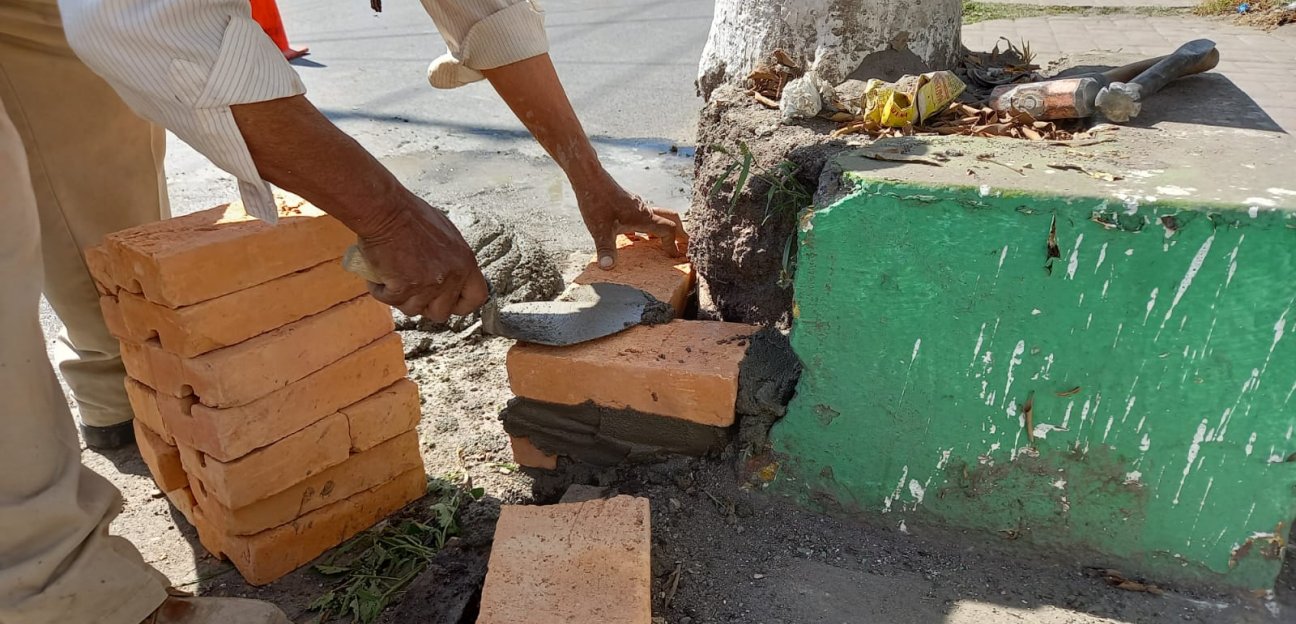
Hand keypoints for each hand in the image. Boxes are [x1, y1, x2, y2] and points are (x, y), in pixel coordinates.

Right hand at [355, 197, 487, 321]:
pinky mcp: (403, 287)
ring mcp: (427, 284)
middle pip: (442, 313)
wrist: (385, 210)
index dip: (461, 305)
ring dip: (400, 298)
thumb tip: (452, 275)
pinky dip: (381, 290)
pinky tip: (378, 274)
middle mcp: (450, 276)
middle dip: (425, 306)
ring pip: (413, 309)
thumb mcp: (446, 235)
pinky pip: (390, 300)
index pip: (476, 298)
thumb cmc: (410, 215)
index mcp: (465, 262)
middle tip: (412, 291)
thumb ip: (452, 259)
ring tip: (392, 277)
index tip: (449, 303)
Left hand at [576, 180, 687, 268]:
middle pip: (671, 219)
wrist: (589, 178)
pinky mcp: (628, 203)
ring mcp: (637, 206)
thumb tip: (608, 266)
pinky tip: (636, 236)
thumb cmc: (596, 201)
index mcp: (643, 217)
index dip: (674, 243)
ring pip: (659, 216)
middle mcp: (644, 210)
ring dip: (664, 229)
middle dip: (679, 233)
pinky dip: (648, 226)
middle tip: (683, 246)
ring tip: (661, 244)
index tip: (674, 256)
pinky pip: (645, 216)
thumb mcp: (600, 229)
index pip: (669, 230)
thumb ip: (606, 249)